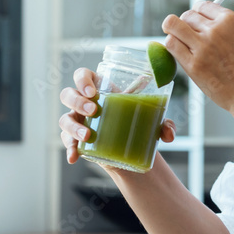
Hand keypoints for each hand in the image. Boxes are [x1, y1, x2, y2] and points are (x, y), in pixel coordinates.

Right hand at [58, 67, 176, 165]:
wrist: (132, 148)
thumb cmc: (138, 124)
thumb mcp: (152, 121)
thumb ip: (164, 125)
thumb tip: (168, 133)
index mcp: (100, 88)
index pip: (82, 75)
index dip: (82, 80)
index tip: (93, 91)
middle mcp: (84, 103)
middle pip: (68, 94)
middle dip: (78, 101)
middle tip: (94, 110)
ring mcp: (78, 121)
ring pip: (64, 119)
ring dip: (73, 126)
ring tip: (87, 135)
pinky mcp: (77, 139)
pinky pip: (66, 141)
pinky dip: (70, 149)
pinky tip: (74, 157)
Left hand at [162, 1, 233, 116]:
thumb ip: (222, 26)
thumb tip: (198, 19)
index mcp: (230, 20)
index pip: (202, 5)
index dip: (197, 14)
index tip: (197, 23)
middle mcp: (216, 30)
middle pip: (186, 15)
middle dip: (186, 24)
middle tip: (190, 37)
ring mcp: (203, 47)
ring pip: (173, 25)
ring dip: (174, 32)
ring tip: (180, 42)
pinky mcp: (193, 65)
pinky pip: (171, 45)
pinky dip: (172, 46)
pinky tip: (179, 52)